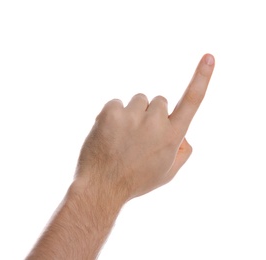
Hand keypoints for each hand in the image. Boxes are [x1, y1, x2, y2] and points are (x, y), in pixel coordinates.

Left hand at [75, 54, 214, 200]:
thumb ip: (182, 153)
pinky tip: (109, 133)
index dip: (201, 78)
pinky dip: (114, 115)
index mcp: (172, 136)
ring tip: (122, 137)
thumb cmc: (135, 180)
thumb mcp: (166, 173)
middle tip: (138, 135)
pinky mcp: (111, 112)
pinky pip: (116, 103)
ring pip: (138, 101)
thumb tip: (186, 136)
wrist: (102, 186)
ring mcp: (133, 115)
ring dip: (133, 114)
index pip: (192, 101)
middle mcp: (156, 122)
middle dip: (151, 114)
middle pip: (158, 101)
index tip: (209, 57)